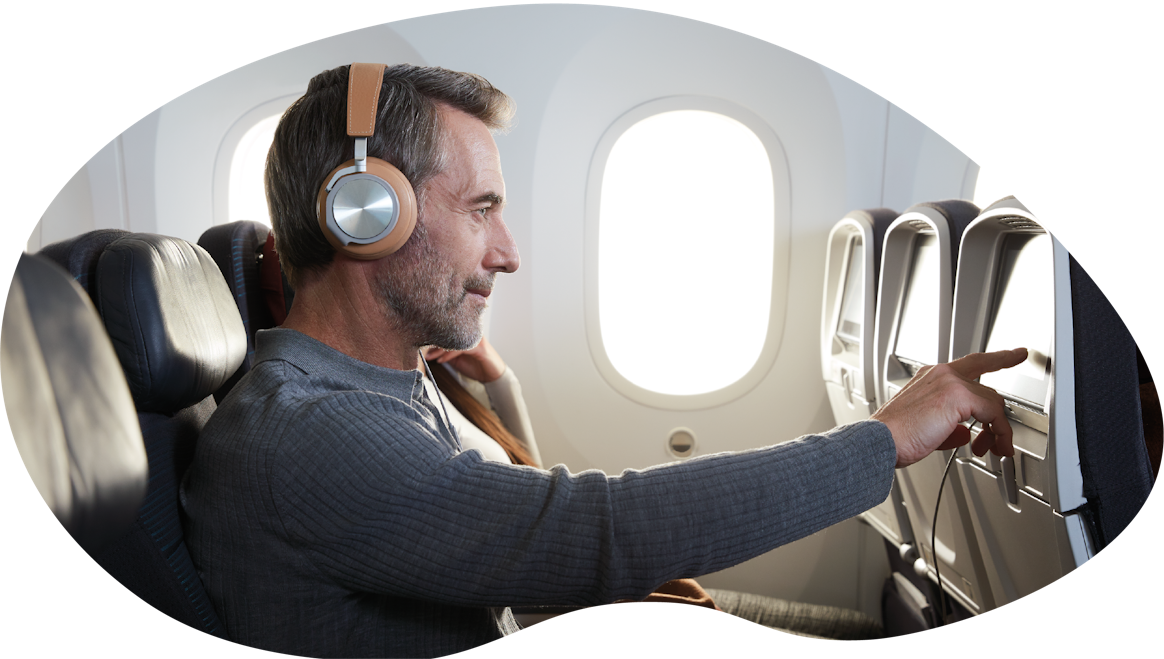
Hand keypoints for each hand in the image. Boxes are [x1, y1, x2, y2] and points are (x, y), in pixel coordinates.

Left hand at [422, 336, 506, 382]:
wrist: (492, 375)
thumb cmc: (474, 364)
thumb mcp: (455, 356)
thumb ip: (444, 350)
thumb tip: (426, 348)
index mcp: (466, 330)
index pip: (447, 327)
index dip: (432, 334)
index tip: (419, 342)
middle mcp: (471, 331)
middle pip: (449, 331)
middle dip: (433, 341)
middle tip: (420, 349)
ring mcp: (476, 338)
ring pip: (453, 340)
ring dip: (439, 349)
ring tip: (428, 357)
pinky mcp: (480, 348)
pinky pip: (461, 349)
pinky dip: (448, 355)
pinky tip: (440, 361)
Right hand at [872, 348, 1027, 467]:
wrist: (880, 440)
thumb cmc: (894, 437)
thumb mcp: (926, 428)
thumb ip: (950, 426)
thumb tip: (965, 433)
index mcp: (930, 377)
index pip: (970, 364)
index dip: (997, 359)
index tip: (1014, 355)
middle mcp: (941, 374)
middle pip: (987, 384)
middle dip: (1000, 415)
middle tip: (1004, 437)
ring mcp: (950, 381)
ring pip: (992, 401)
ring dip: (998, 430)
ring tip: (994, 449)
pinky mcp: (958, 395)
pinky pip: (993, 412)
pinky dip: (998, 432)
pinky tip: (992, 446)